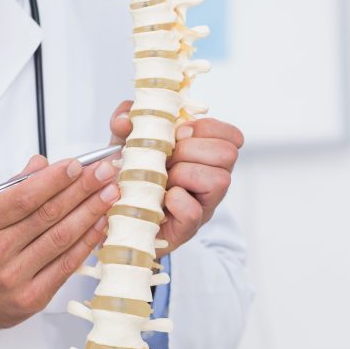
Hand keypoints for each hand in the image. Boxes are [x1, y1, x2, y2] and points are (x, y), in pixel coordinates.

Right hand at [0, 156, 119, 348]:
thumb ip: (10, 191)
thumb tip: (40, 165)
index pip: (23, 198)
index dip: (54, 180)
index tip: (78, 165)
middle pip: (48, 215)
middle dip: (82, 190)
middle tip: (105, 172)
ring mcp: (16, 277)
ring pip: (61, 239)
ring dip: (90, 213)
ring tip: (110, 194)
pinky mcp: (33, 298)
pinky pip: (66, 266)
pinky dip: (87, 244)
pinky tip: (101, 225)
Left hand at [109, 101, 243, 255]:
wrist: (118, 216)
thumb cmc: (131, 178)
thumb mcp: (126, 142)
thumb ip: (124, 122)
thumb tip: (125, 120)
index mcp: (205, 156)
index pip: (231, 136)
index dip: (205, 129)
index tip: (179, 134)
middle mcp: (212, 180)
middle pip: (228, 153)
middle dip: (192, 150)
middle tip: (168, 159)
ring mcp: (203, 206)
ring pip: (220, 180)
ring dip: (185, 173)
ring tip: (165, 180)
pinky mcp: (187, 228)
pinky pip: (193, 211)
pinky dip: (175, 201)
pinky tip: (162, 200)